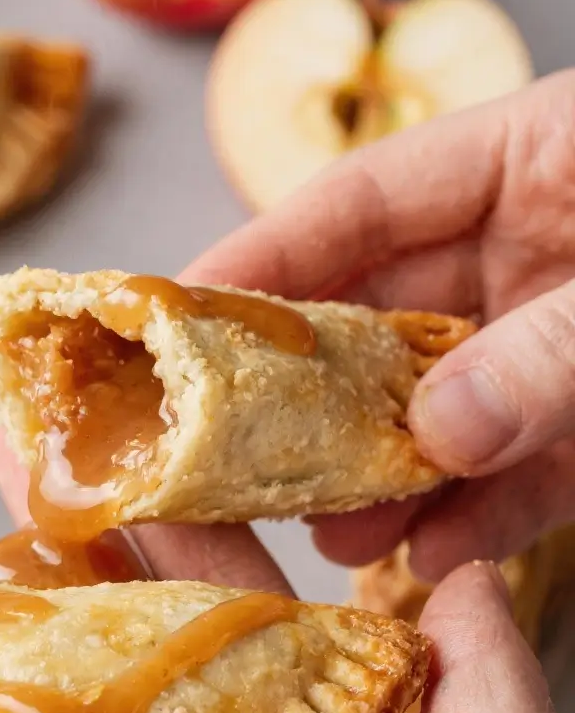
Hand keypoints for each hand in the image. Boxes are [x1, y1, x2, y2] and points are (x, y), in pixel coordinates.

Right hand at [185, 69, 574, 580]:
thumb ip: (563, 349)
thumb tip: (438, 429)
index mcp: (532, 158)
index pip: (357, 204)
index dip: (259, 258)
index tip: (177, 315)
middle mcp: (528, 247)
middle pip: (376, 316)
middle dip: (305, 388)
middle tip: (232, 444)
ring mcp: (559, 336)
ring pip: (435, 404)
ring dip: (381, 468)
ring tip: (326, 523)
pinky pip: (519, 465)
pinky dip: (478, 512)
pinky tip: (432, 554)